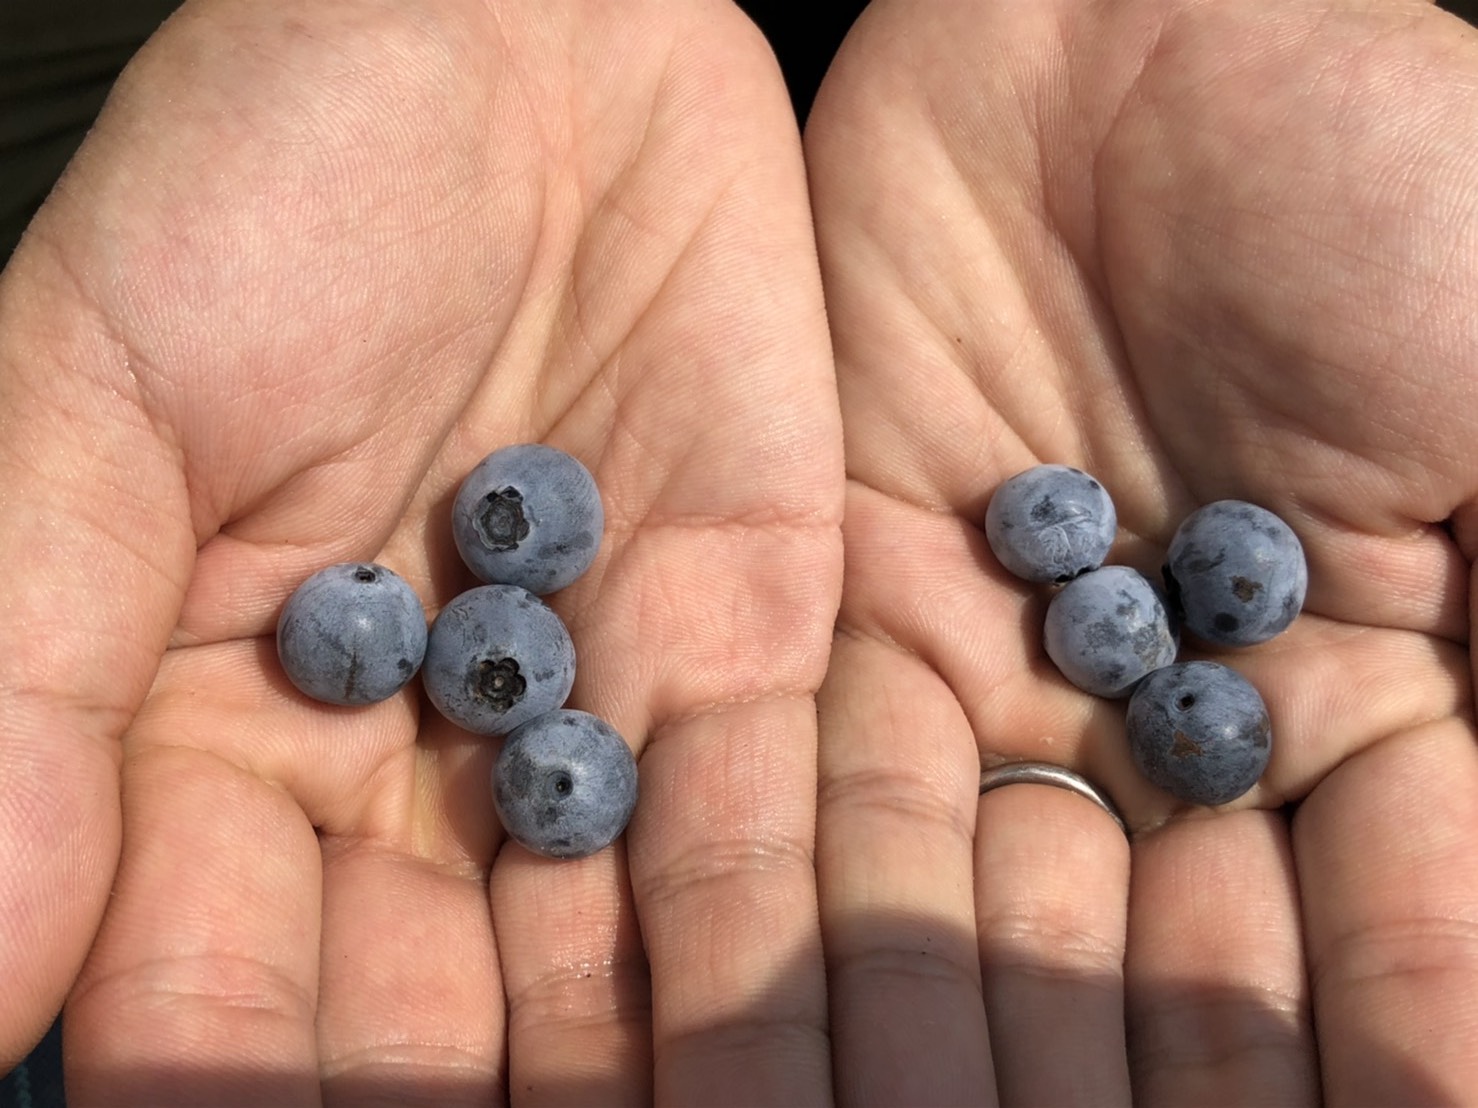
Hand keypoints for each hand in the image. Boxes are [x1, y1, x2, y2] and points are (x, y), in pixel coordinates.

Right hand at [0, 1, 840, 1102]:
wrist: (519, 43)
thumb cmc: (272, 182)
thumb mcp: (102, 398)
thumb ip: (26, 672)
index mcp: (219, 736)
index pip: (221, 980)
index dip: (246, 1081)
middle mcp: (410, 765)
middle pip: (433, 1012)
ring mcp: (592, 717)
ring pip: (617, 960)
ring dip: (665, 1083)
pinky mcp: (747, 648)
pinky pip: (768, 828)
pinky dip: (793, 942)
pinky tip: (826, 1065)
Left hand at [807, 0, 1477, 1102]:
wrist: (1142, 42)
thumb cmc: (1392, 192)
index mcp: (1377, 695)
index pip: (1383, 928)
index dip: (1375, 1034)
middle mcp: (1181, 714)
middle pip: (1160, 948)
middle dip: (1136, 1067)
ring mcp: (1014, 666)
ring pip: (982, 892)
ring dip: (952, 1023)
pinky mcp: (861, 596)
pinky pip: (835, 770)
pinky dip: (816, 892)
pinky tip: (802, 1017)